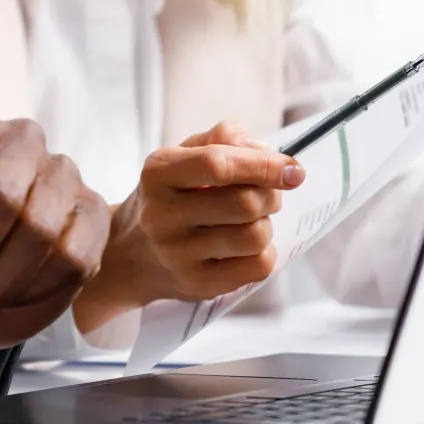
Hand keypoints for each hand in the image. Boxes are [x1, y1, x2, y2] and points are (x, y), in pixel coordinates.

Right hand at [73, 121, 303, 334]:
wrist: (130, 254)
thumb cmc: (169, 196)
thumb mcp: (181, 156)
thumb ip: (221, 139)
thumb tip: (263, 150)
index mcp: (158, 173)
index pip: (217, 164)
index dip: (263, 165)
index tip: (294, 169)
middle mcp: (162, 214)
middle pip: (245, 202)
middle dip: (271, 195)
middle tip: (267, 194)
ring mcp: (177, 254)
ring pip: (255, 236)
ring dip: (266, 224)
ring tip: (252, 220)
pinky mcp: (196, 284)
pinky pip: (257, 268)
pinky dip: (265, 253)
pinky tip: (247, 247)